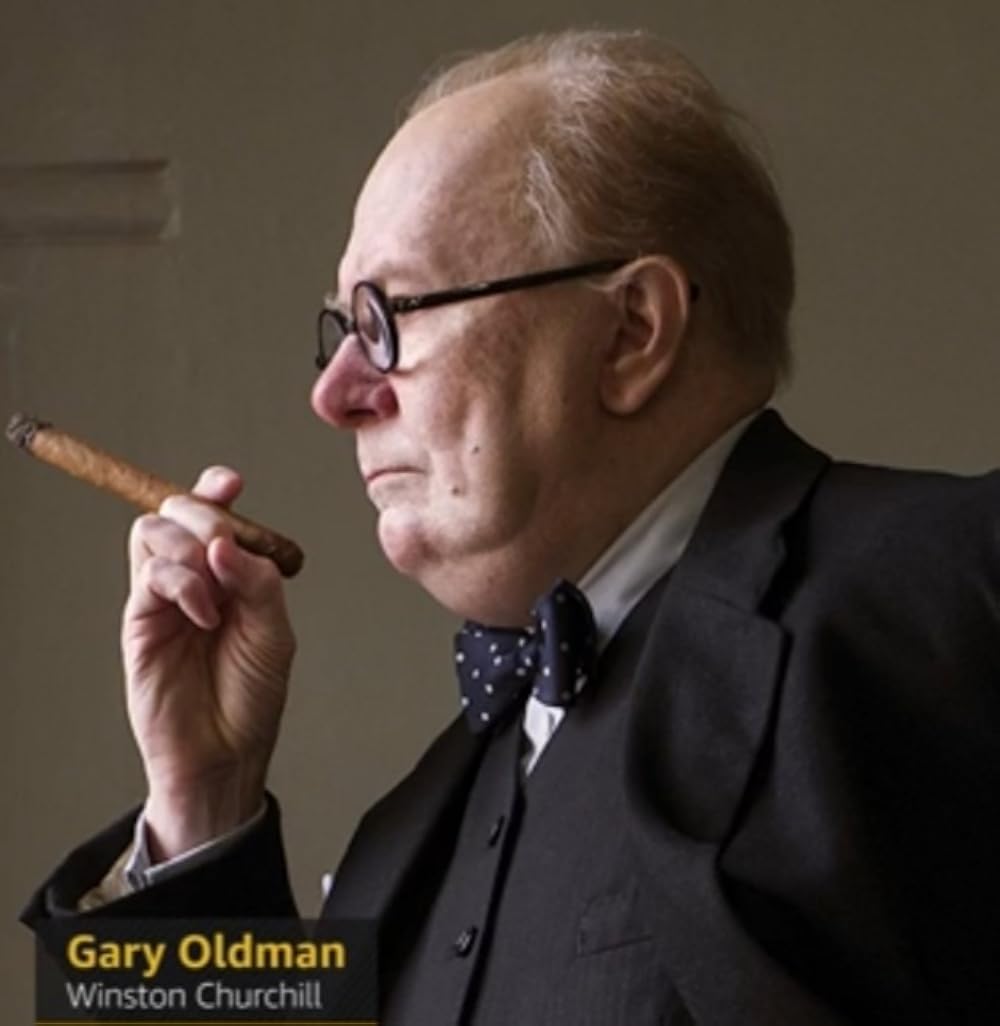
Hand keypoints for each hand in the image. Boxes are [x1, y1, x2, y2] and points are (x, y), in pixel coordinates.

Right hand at [122, 466, 294, 860]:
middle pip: (177, 511)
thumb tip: (226, 542)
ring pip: (153, 533)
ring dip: (189, 545)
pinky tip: (206, 614)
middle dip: (204, 514)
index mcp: (229, 574)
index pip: (213, 515)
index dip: (216, 490)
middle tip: (227, 545)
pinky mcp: (141, 622)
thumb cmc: (252, 696)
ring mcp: (164, 599)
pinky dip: (182, 582)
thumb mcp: (274, 632)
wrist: (225, 754)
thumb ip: (258, 582)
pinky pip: (150, 576)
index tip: (231, 484)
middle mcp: (194, 579)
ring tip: (216, 590)